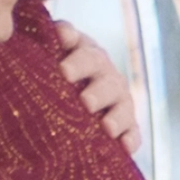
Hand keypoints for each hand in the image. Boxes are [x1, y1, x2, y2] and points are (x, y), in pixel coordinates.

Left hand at [55, 19, 140, 156]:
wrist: (63, 107)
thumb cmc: (50, 77)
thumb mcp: (47, 58)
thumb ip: (54, 41)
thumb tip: (60, 32)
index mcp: (86, 54)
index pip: (84, 50)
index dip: (76, 57)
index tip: (63, 67)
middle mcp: (105, 75)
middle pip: (106, 80)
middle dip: (97, 90)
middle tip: (86, 101)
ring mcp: (118, 100)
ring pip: (122, 105)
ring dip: (116, 116)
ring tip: (107, 127)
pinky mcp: (126, 125)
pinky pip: (133, 133)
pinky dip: (130, 139)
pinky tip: (125, 147)